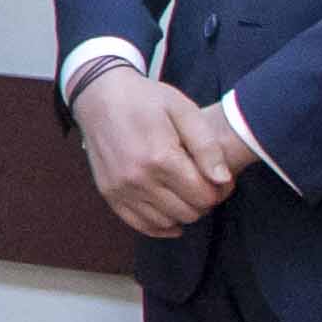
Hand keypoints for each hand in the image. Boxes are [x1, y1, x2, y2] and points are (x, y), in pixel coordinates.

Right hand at [69, 67, 247, 240]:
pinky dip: (159, 224)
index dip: (218, 191)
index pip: (204, 196)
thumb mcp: (184, 110)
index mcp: (160, 157)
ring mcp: (120, 188)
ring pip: (166, 222)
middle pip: (187, 212)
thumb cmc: (147, 99)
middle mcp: (138, 178)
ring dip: (181, 212)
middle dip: (202, 202)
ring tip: (184, 191)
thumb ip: (207, 146)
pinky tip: (170, 213)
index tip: (218, 179)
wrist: (99, 96)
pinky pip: (140, 224)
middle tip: (202, 184)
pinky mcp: (108, 193)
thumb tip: (222, 180)